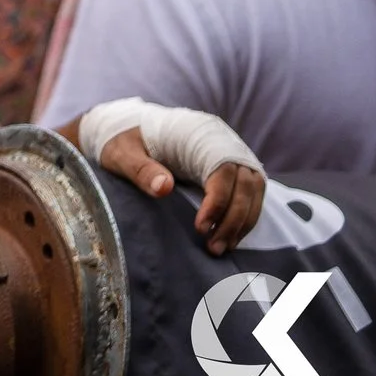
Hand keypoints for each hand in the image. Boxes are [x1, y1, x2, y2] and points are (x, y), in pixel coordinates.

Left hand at [88, 124, 266, 255]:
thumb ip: (141, 169)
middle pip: (245, 184)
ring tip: (222, 247)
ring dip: (242, 221)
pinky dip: (244, 215)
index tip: (201, 228)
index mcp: (199, 134)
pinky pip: (250, 193)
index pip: (223, 170)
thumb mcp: (122, 153)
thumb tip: (164, 188)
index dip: (218, 202)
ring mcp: (230, 153)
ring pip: (253, 190)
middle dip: (234, 219)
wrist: (129, 127)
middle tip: (214, 248)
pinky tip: (230, 236)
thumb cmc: (124, 140)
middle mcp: (222, 141)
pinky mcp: (230, 167)